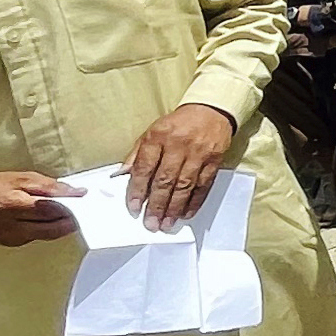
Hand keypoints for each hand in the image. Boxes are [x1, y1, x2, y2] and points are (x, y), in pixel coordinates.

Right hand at [0, 170, 78, 245]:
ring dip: (61, 226)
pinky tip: (52, 220)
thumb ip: (48, 186)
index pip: (50, 210)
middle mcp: (13, 226)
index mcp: (14, 205)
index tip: (83, 200)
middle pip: (52, 228)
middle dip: (70, 220)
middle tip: (83, 211)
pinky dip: (47, 229)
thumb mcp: (21, 178)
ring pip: (47, 234)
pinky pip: (37, 237)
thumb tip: (73, 191)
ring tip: (70, 214)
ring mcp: (13, 237)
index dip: (70, 207)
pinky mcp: (13, 243)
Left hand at [123, 103, 237, 232]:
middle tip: (151, 223)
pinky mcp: (214, 160)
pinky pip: (204, 185)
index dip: (138, 190)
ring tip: (166, 224)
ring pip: (184, 185)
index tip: (134, 208)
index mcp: (158, 137)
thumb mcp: (152, 132)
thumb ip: (137, 154)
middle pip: (165, 180)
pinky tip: (186, 214)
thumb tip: (122, 175)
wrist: (211, 111)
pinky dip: (195, 201)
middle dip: (157, 205)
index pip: (145, 167)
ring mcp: (198, 154)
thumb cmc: (177, 124)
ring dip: (175, 207)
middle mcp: (178, 146)